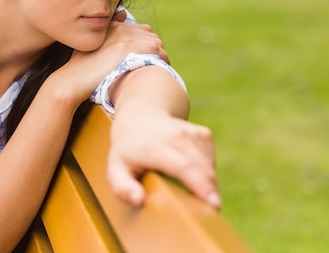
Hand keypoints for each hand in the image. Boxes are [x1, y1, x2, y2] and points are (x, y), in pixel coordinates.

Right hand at [56, 11, 168, 101]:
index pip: (141, 29)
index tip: (146, 57)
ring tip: (157, 68)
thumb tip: (123, 12)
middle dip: (153, 49)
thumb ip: (109, 30)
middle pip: (150, 34)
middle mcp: (119, 28)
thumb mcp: (92, 45)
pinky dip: (161, 59)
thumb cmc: (80, 68)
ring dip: (159, 55)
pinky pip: (155, 49)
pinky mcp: (128, 48)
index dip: (146, 43)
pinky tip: (159, 69)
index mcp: (113, 27)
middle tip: (154, 64)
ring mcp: (124, 37)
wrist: (71, 81)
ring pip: (155, 42)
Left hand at [106, 107, 220, 208]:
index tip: (213, 203)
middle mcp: (176, 136)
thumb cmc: (127, 151)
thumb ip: (123, 188)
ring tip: (195, 193)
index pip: (184, 166)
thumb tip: (140, 200)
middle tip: (210, 210)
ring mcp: (191, 132)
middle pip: (202, 167)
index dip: (200, 185)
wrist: (139, 119)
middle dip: (210, 190)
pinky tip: (194, 174)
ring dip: (208, 183)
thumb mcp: (115, 170)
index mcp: (155, 147)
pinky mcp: (202, 133)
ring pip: (209, 164)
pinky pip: (211, 157)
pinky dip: (208, 171)